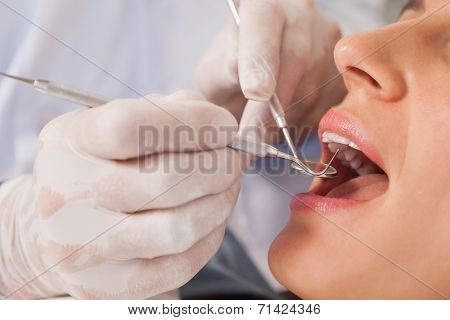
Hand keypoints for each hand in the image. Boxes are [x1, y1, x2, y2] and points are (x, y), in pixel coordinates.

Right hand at [0, 91, 241, 298]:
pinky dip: (210, 238)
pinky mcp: (105, 286)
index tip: (225, 126)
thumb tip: (224, 128)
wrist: (60, 224)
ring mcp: (81, 247)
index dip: (192, 122)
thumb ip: (170, 113)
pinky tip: (211, 218)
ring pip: (177, 229)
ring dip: (220, 203)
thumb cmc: (103, 165)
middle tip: (234, 159)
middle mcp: (65, 196)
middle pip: (164, 181)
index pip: (130, 127)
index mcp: (68, 143)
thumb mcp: (120, 124)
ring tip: (227, 187)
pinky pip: (179, 265)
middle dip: (219, 167)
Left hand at [196, 0, 345, 141]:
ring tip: (262, 131)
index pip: (263, 25)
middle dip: (274, 105)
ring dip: (288, 117)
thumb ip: (221, 73)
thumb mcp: (212, 71)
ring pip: (315, 83)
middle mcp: (300, 14)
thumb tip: (248, 80)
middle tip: (254, 135)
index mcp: (262, 5)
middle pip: (296, 58)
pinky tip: (284, 124)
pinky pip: (329, 101)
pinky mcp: (341, 66)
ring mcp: (326, 38)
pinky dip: (306, 121)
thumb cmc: (230, 72)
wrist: (258, 70)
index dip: (260, 59)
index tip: (255, 93)